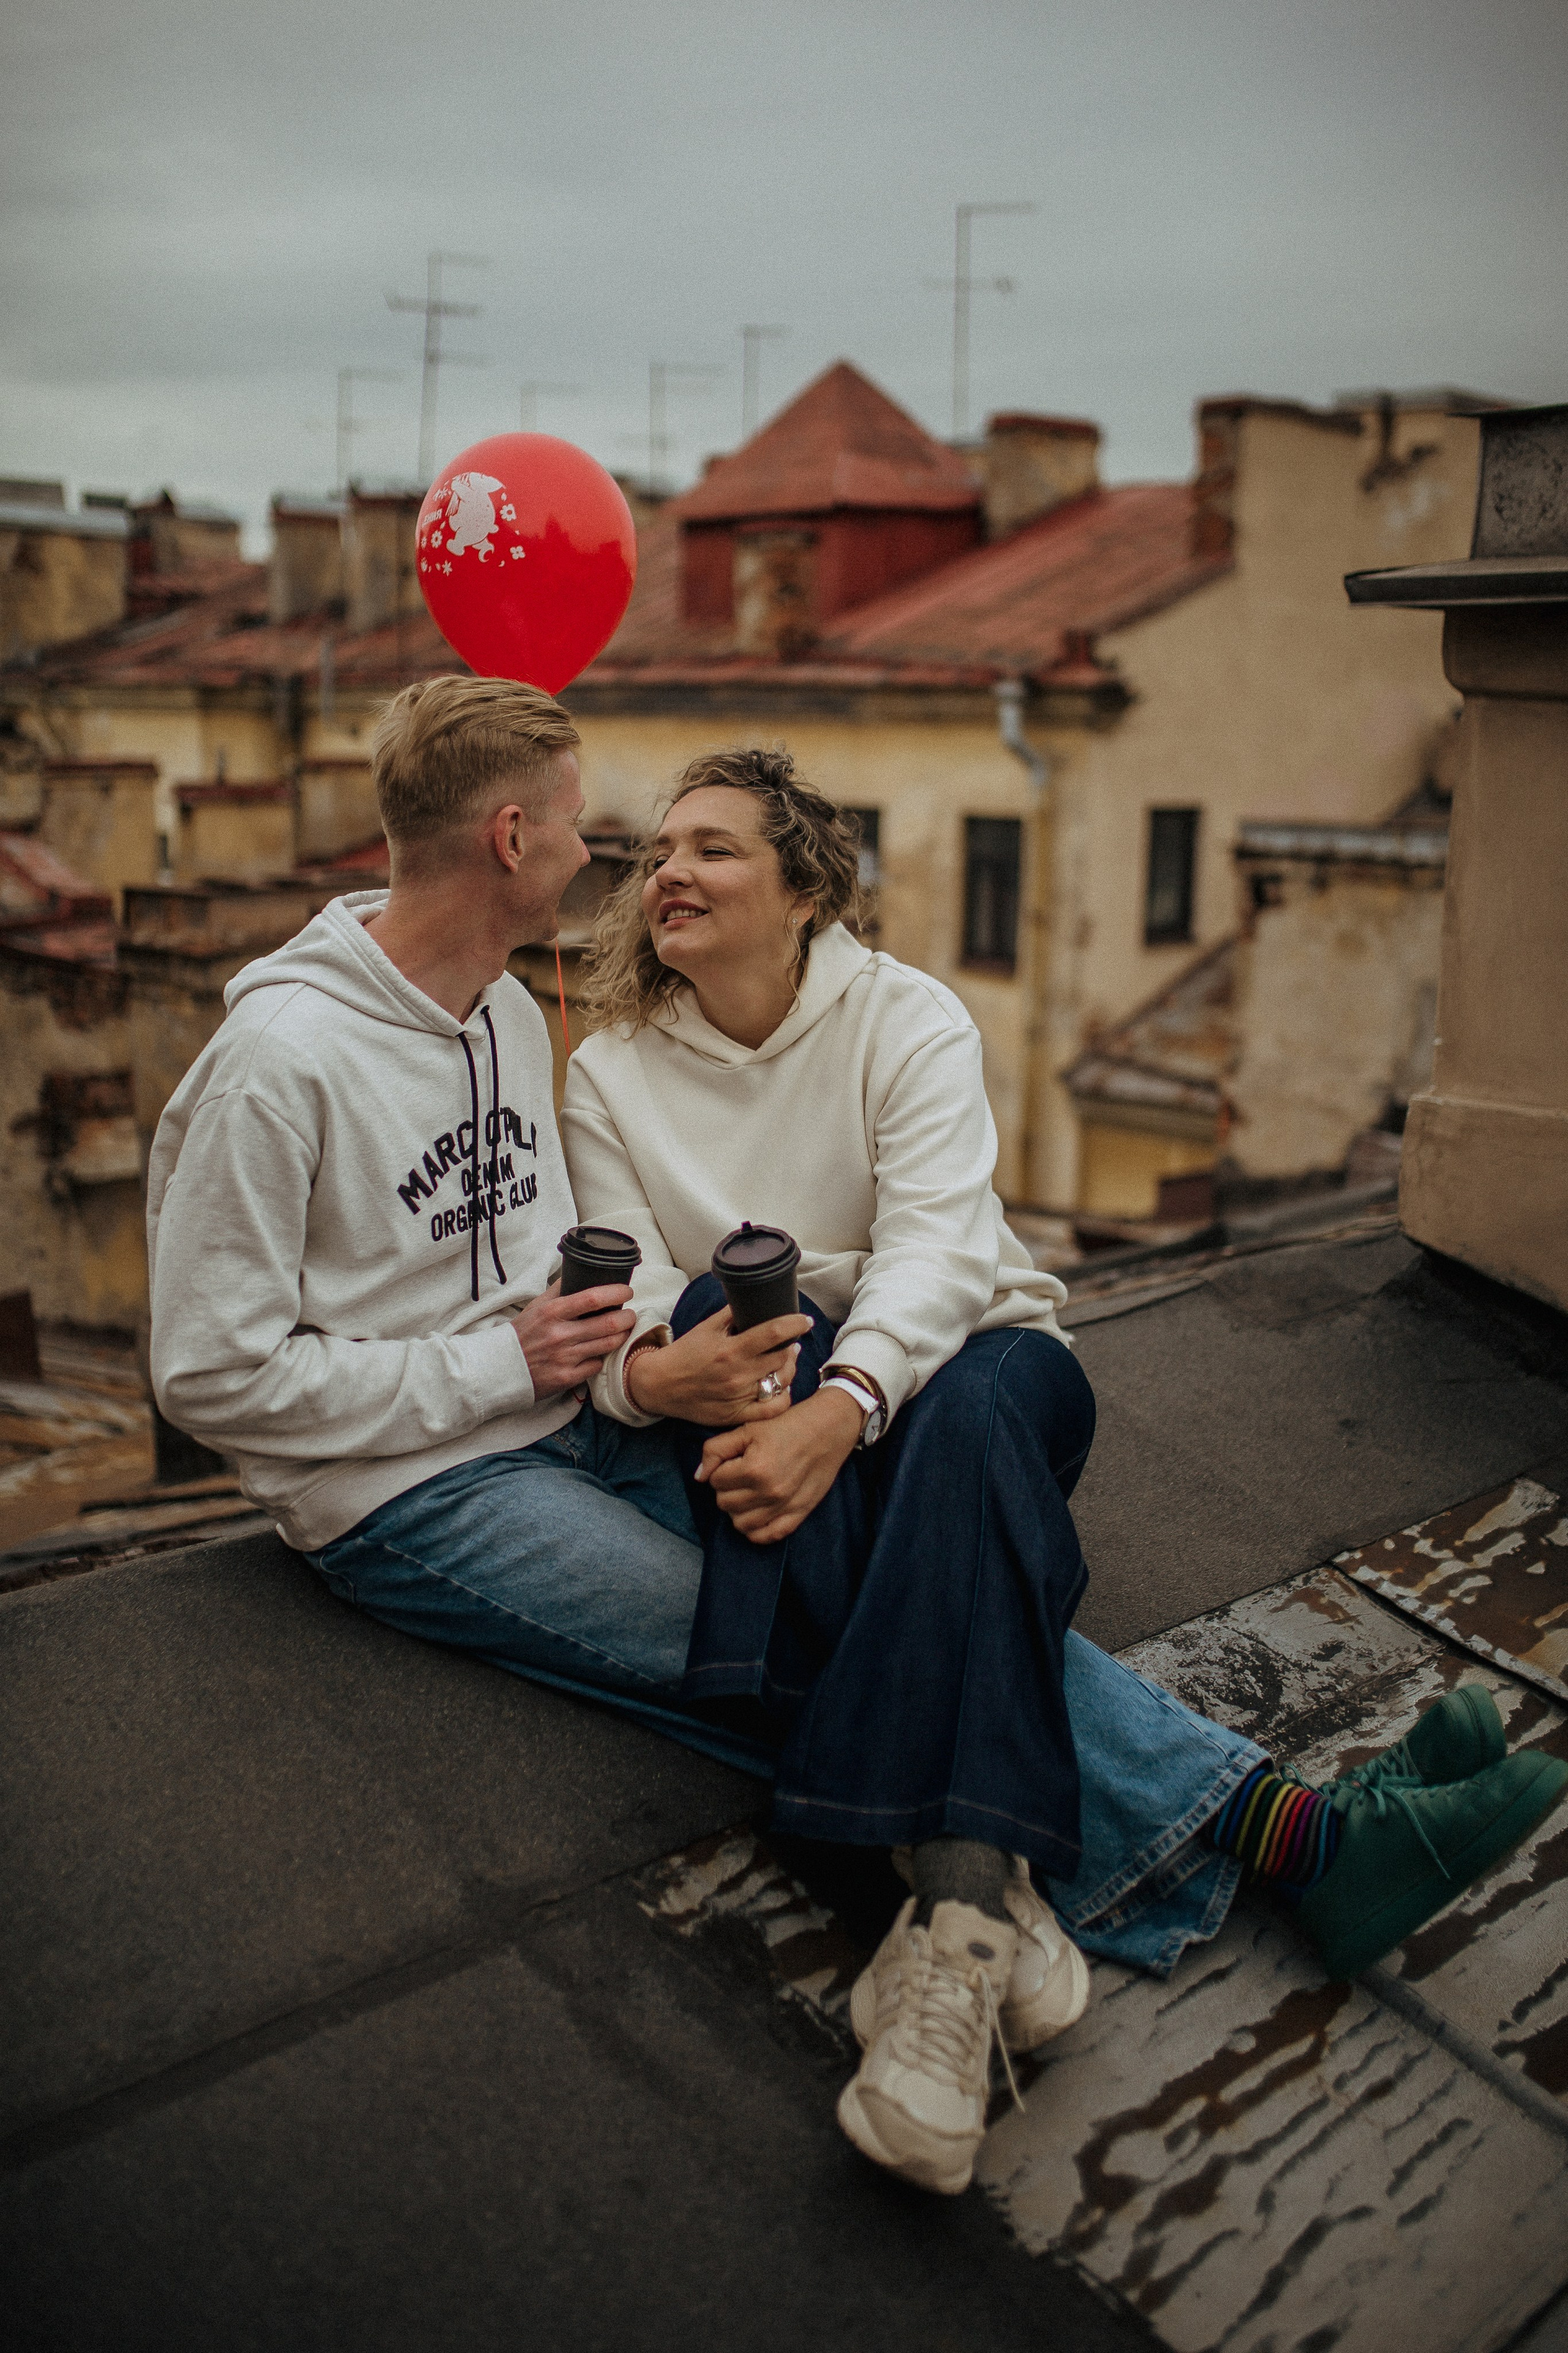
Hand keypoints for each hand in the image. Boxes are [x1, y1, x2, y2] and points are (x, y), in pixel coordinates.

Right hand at [511, 1279, 634, 1400]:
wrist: (501, 1368)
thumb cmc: (522, 1334)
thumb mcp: (536, 1306)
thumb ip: (559, 1290)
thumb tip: (580, 1272)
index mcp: (552, 1312)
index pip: (592, 1298)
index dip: (616, 1293)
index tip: (626, 1291)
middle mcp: (560, 1335)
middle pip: (609, 1323)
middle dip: (627, 1317)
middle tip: (629, 1314)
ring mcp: (565, 1358)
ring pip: (608, 1345)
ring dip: (621, 1336)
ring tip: (622, 1330)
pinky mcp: (567, 1378)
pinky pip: (596, 1365)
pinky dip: (602, 1358)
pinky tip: (600, 1352)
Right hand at [623, 1307, 810, 1426]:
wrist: (660, 1385)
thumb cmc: (685, 1353)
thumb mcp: (706, 1327)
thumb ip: (732, 1313)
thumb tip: (755, 1299)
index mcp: (730, 1350)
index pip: (774, 1333)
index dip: (795, 1324)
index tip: (805, 1320)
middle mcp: (737, 1375)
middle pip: (782, 1358)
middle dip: (792, 1346)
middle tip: (791, 1341)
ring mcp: (738, 1398)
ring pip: (780, 1382)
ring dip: (789, 1368)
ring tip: (787, 1359)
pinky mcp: (736, 1415)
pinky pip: (772, 1409)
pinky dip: (784, 1397)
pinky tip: (783, 1387)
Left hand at [695, 1386, 863, 1542]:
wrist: (828, 1428)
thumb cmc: (787, 1425)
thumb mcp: (748, 1428)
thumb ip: (717, 1450)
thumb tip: (699, 1476)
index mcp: (753, 1468)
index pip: (715, 1482)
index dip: (720, 1470)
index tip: (733, 1462)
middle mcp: (768, 1492)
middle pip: (725, 1504)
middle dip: (726, 1489)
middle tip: (739, 1476)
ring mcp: (784, 1506)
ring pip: (740, 1523)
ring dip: (738, 1510)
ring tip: (748, 1493)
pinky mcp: (799, 1514)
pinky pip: (767, 1536)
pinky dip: (756, 1529)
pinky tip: (757, 1513)